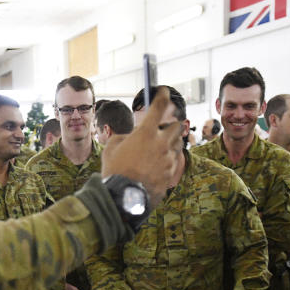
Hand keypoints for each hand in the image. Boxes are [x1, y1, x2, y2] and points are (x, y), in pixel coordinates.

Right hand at [102, 87, 183, 205]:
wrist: (123, 199)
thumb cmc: (114, 171)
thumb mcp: (111, 148)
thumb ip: (124, 137)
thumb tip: (131, 137)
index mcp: (146, 133)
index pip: (158, 107)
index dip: (162, 96)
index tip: (164, 91)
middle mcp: (161, 144)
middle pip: (177, 126)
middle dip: (171, 124)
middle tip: (162, 128)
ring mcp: (168, 160)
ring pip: (178, 144)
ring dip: (171, 143)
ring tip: (158, 149)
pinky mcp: (171, 174)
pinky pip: (174, 162)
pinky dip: (168, 160)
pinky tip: (157, 165)